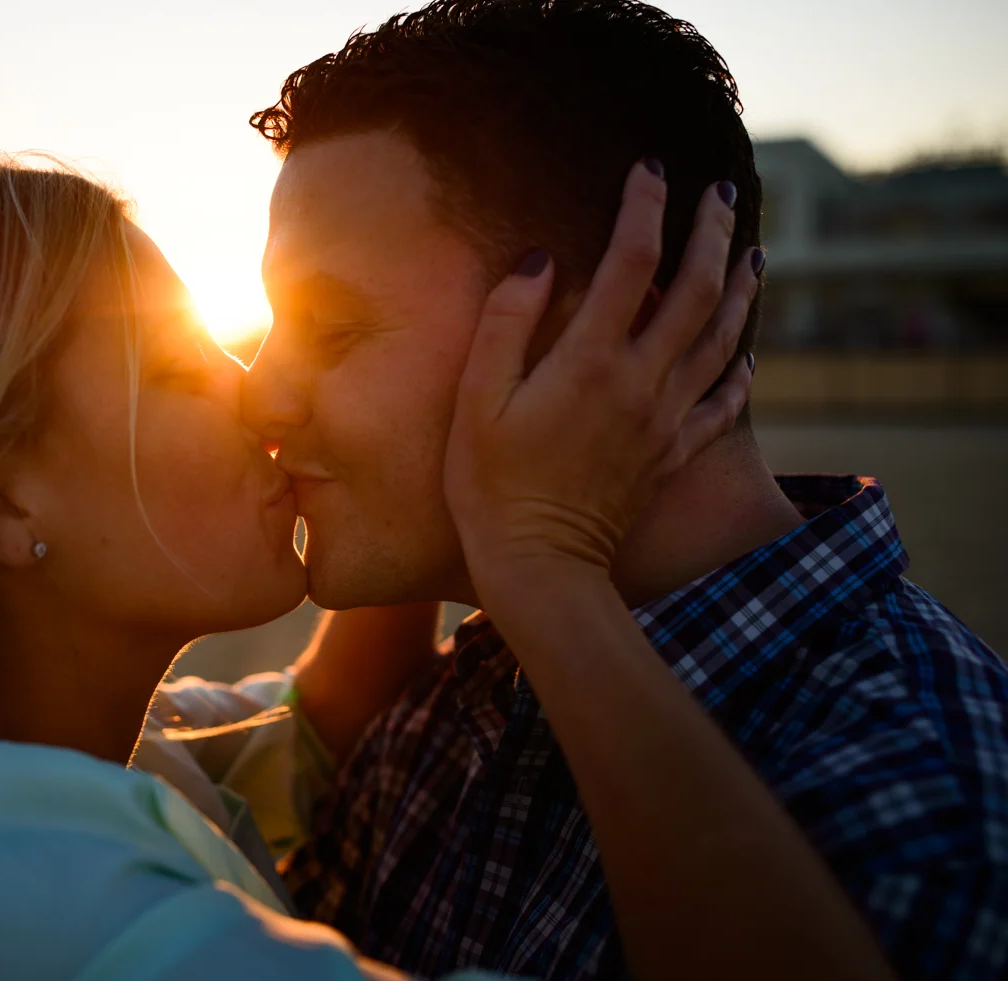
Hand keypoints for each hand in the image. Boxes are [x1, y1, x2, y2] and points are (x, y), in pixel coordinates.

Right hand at [444, 160, 759, 574]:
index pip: (630, 261)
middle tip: (717, 192)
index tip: (649, 168)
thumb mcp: (477, 401)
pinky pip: (724, 402)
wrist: (539, 565)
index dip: (644, 206)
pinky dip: (741, 367)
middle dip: (710, 232)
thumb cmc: (491, 484)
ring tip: (751, 251)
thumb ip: (506, 323)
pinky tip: (747, 348)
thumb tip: (538, 258)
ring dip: (739, 288)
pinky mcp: (673, 453)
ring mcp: (666, 419)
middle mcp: (641, 382)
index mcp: (590, 361)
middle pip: (695, 289)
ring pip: (722, 338)